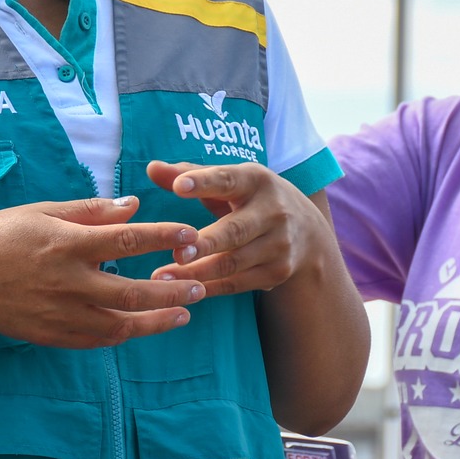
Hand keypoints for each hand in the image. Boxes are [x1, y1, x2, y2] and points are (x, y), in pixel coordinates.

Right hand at [0, 195, 205, 349]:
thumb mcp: (40, 212)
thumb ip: (89, 212)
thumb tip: (133, 206)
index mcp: (66, 244)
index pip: (127, 240)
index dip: (163, 238)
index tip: (190, 236)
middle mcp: (67, 282)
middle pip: (133, 291)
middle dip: (172, 289)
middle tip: (200, 285)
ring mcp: (60, 313)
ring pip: (120, 324)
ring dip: (157, 321)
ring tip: (184, 313)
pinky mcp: (52, 335)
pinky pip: (97, 339)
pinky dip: (125, 333)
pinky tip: (143, 326)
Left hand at [145, 160, 329, 296]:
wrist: (308, 232)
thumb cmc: (252, 200)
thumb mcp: (230, 182)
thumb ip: (190, 175)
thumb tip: (151, 168)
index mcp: (256, 181)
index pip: (227, 180)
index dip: (203, 182)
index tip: (178, 186)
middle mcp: (273, 212)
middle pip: (235, 230)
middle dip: (206, 243)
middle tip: (177, 252)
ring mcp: (278, 245)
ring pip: (233, 263)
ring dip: (198, 272)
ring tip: (163, 278)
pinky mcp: (277, 272)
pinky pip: (237, 283)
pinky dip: (210, 288)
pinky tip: (184, 290)